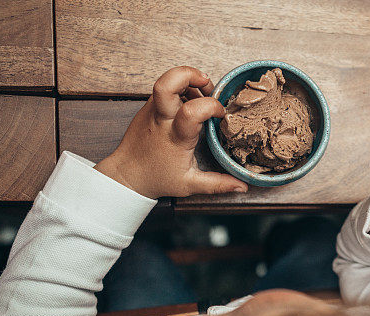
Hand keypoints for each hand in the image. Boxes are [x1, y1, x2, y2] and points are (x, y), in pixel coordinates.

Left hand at [94, 66, 247, 198]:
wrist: (126, 176)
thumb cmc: (157, 179)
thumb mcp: (190, 185)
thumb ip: (218, 184)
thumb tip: (242, 186)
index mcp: (175, 138)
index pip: (192, 111)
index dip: (211, 106)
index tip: (220, 115)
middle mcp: (161, 120)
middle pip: (167, 83)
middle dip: (190, 75)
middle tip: (206, 84)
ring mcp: (151, 110)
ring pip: (166, 81)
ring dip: (187, 81)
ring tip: (202, 95)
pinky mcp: (147, 107)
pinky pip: (165, 89)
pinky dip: (180, 89)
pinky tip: (190, 103)